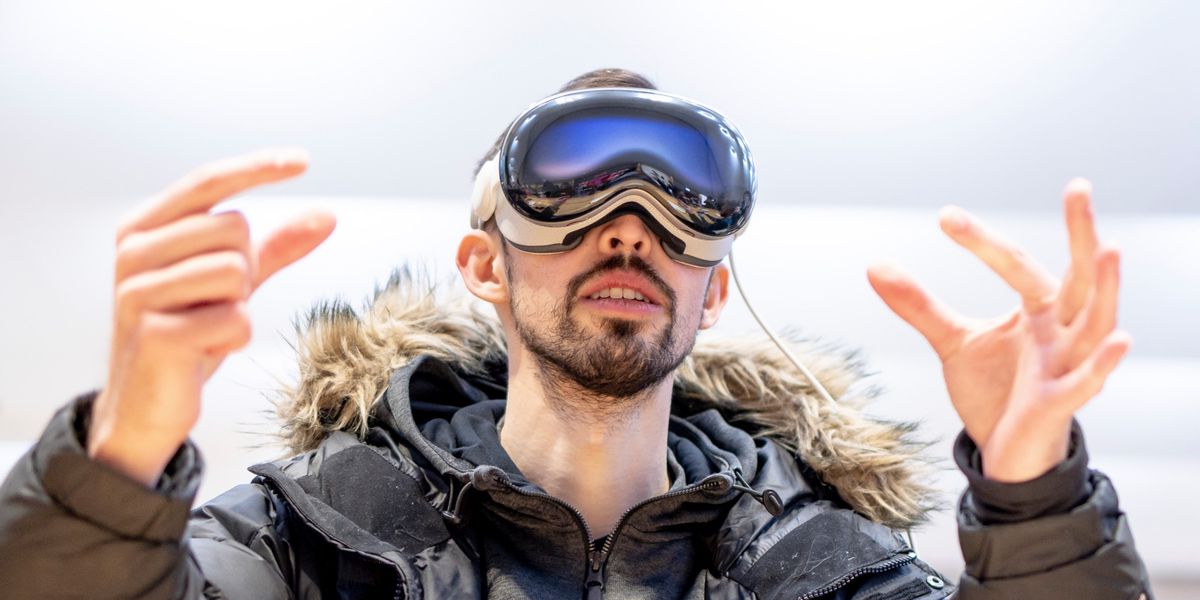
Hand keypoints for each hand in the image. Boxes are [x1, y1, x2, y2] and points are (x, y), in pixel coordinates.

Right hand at [87, 149, 336, 485]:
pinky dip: (235, 338)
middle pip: (234, 228)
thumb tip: (326, 216)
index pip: (207, 182)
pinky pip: (236, 319)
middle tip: (213, 304)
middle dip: (244, 269)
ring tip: (205, 326)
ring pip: (238, 272)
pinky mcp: (156, 334)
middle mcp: (133, 253)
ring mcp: (138, 293)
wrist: (147, 404)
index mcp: (143, 229)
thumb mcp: (232, 283)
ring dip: (239, 306)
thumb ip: (274, 248)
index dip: (256, 167)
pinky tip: (203, 351)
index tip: (303, 159)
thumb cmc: (188, 332)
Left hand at [866, 179, 1128, 481]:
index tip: (944, 216)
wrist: (1008, 451)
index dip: (982, 241)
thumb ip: (919, 305)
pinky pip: (1088, 381)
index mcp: (1040, 309)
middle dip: (1082, 232)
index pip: (1017, 263)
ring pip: (1096, 321)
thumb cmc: (995, 391)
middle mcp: (1061, 330)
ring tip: (1108, 248)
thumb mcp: (951, 341)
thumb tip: (875, 265)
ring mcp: (1067, 364)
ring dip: (1105, 287)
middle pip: (1079, 276)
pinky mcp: (1061, 402)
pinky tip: (1119, 340)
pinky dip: (1103, 362)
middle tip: (1079, 187)